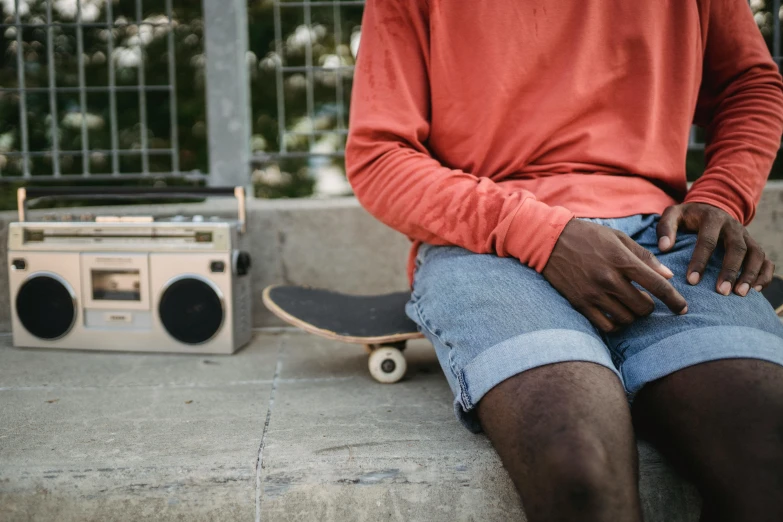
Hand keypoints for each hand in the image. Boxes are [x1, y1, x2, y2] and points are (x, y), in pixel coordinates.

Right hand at [542, 219, 687, 332]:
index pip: (657, 286)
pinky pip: (607, 325)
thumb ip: (644, 256)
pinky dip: (616, 323)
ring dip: (632, 315)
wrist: (549, 241)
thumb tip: (667, 276)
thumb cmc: (587, 236)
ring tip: (628, 305)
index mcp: (622, 260)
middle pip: (643, 307)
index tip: (682, 308)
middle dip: (650, 307)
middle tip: (644, 300)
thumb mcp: (618, 238)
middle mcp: (609, 279)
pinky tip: (615, 314)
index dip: (674, 300)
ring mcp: (593, 293)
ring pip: (627, 318)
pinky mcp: (580, 303)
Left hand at [656, 203, 774, 295]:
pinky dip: (764, 275)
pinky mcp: (754, 245)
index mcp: (712, 218)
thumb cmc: (688, 217)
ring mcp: (747, 236)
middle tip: (722, 292)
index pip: (708, 240)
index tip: (692, 280)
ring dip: (750, 274)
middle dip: (730, 271)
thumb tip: (664, 247)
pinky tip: (756, 290)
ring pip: (756, 254)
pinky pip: (766, 260)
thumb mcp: (673, 214)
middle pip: (737, 248)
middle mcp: (733, 226)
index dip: (700, 261)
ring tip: (740, 294)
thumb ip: (666, 228)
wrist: (710, 208)